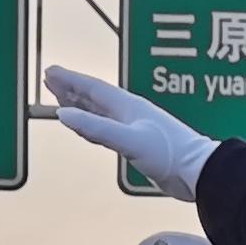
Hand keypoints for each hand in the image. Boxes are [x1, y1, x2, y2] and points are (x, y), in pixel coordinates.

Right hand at [43, 66, 212, 200]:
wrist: (196, 172)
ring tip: (62, 98)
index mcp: (127, 105)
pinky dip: (92, 123)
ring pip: (99, 111)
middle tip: (49, 79)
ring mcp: (134, 127)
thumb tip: (63, 114)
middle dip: (70, 87)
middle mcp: (129, 112)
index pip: (92, 87)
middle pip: (93, 96)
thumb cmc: (168, 153)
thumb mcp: (128, 140)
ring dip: (80, 103)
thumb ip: (96, 128)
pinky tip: (88, 125)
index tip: (49, 72)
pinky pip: (107, 128)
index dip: (69, 80)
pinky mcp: (138, 144)